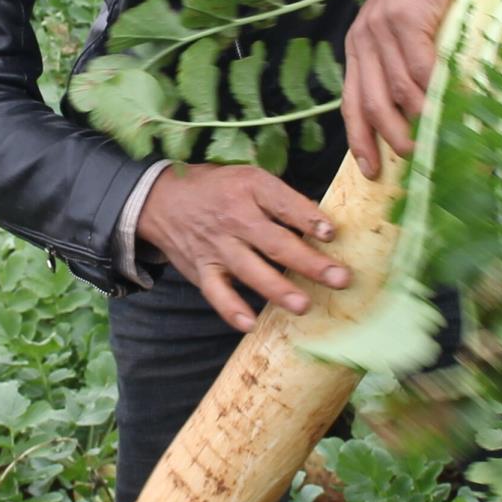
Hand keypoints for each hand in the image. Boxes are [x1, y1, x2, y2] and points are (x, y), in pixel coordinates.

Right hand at [136, 163, 349, 331]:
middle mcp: (234, 218)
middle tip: (339, 279)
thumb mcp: (248, 178)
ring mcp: (217, 246)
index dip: (308, 218)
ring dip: (278, 289)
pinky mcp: (202, 269)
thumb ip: (282, 199)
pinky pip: (217, 293)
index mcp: (249, 187)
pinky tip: (250, 324)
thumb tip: (321, 225)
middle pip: (275, 242)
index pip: (283, 203)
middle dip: (309, 263)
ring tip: (303, 305)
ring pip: (251, 270)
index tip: (332, 234)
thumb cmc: (217, 188)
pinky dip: (231, 309)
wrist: (161, 199)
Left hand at [342, 0, 490, 177]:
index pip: (351, 101)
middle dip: (389, 138)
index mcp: (358, 45)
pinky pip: (420, 66)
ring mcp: (383, 28)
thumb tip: (422, 110)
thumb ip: (404, 62)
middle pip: (370, 102)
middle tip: (413, 161)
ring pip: (397, 89)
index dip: (359, 139)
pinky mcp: (408, 17)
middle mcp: (363, 39)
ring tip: (435, 141)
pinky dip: (434, 91)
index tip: (370, 171)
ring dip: (417, 120)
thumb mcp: (405, 27)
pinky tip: (448, 106)